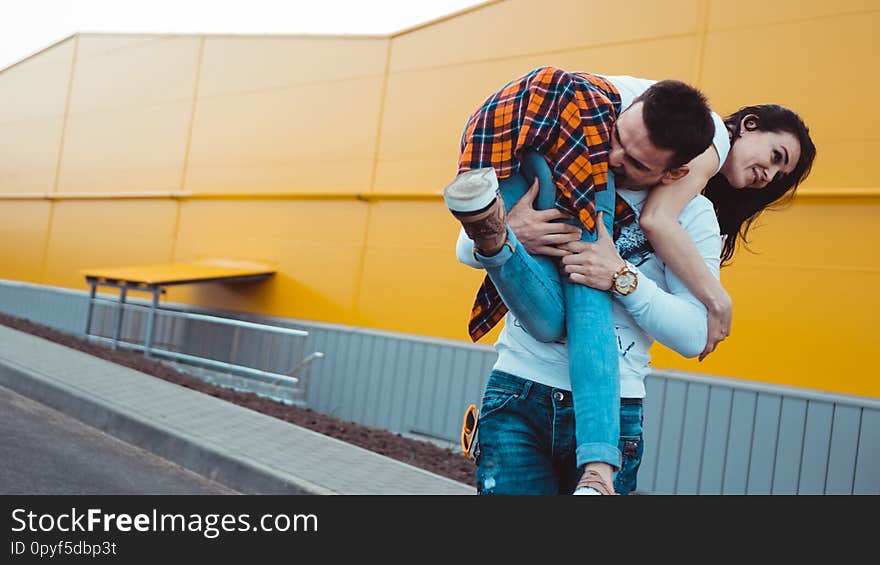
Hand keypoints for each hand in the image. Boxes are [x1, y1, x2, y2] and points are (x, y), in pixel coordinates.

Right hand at [508, 178, 581, 256]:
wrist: (502, 236)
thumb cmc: (512, 219)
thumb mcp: (522, 204)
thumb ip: (532, 192)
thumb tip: (538, 179)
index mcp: (537, 217)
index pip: (556, 214)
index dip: (567, 214)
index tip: (574, 215)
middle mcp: (540, 229)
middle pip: (561, 228)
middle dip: (573, 229)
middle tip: (581, 229)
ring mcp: (539, 240)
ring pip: (559, 240)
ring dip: (571, 239)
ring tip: (578, 237)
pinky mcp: (537, 249)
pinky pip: (552, 252)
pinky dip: (561, 252)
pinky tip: (569, 251)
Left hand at [559, 212, 622, 289]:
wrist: (622, 275)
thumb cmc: (612, 257)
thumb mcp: (607, 240)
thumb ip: (600, 226)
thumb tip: (599, 212)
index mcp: (591, 247)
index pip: (569, 244)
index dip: (564, 245)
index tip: (564, 247)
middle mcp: (588, 258)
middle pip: (565, 257)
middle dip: (564, 258)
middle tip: (566, 258)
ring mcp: (587, 270)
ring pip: (567, 268)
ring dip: (567, 268)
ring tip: (570, 266)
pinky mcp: (588, 280)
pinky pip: (572, 277)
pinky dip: (571, 276)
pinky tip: (575, 273)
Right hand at [699, 234, 730, 361]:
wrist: (689, 265)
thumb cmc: (689, 276)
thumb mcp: (696, 290)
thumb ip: (697, 298)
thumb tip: (688, 303)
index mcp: (723, 301)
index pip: (724, 325)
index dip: (715, 337)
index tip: (707, 347)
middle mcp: (726, 304)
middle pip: (722, 331)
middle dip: (713, 345)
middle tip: (703, 355)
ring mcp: (722, 305)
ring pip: (719, 333)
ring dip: (711, 346)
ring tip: (702, 356)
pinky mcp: (715, 305)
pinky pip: (714, 328)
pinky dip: (709, 340)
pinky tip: (705, 349)